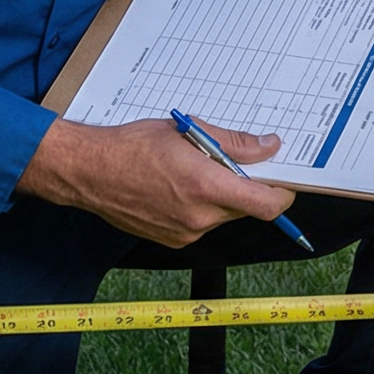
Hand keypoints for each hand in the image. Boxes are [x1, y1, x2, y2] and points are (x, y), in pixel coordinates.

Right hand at [17, 116, 297, 247]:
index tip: (284, 181)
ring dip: (220, 198)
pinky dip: (199, 208)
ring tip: (192, 172)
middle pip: (245, 209)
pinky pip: (201, 225)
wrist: (89, 172)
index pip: (266, 205)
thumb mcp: (189, 132)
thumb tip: (269, 146)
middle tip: (229, 164)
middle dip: (245, 188)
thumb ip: (234, 143)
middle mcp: (199, 217)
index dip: (283, 194)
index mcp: (206, 187)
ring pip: (222, 216)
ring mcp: (185, 233)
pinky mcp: (172, 241)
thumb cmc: (134, 145)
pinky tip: (176, 189)